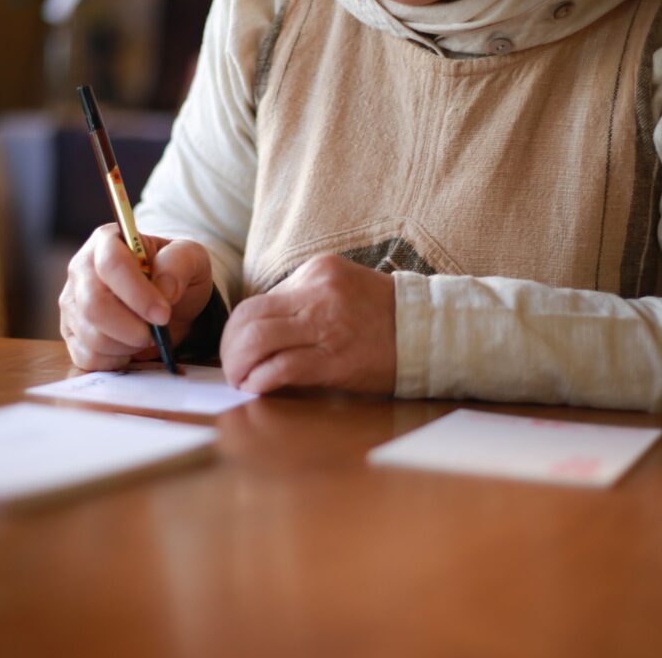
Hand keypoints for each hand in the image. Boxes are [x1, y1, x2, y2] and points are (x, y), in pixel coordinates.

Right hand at [59, 224, 212, 370]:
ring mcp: (72, 302)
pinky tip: (130, 349)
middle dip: (131, 328)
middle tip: (156, 333)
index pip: (111, 264)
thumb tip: (163, 289)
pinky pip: (86, 358)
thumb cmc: (175, 274)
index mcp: (108, 241)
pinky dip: (115, 361)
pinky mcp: (70, 333)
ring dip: (126, 346)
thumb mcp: (190, 257)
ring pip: (90, 335)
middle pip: (94, 305)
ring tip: (146, 336)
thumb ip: (179, 263)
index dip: (137, 294)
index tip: (162, 315)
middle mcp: (81, 269)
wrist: (168, 300)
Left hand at [220, 254, 395, 394]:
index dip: (237, 331)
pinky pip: (283, 367)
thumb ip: (304, 300)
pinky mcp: (337, 359)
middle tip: (230, 369)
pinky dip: (261, 380)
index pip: (257, 301)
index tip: (237, 350)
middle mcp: (318, 293)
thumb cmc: (383, 317)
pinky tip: (258, 389)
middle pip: (248, 318)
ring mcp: (327, 325)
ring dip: (239, 366)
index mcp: (317, 272)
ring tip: (240, 381)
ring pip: (258, 340)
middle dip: (229, 349)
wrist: (432, 331)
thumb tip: (261, 329)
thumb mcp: (341, 288)